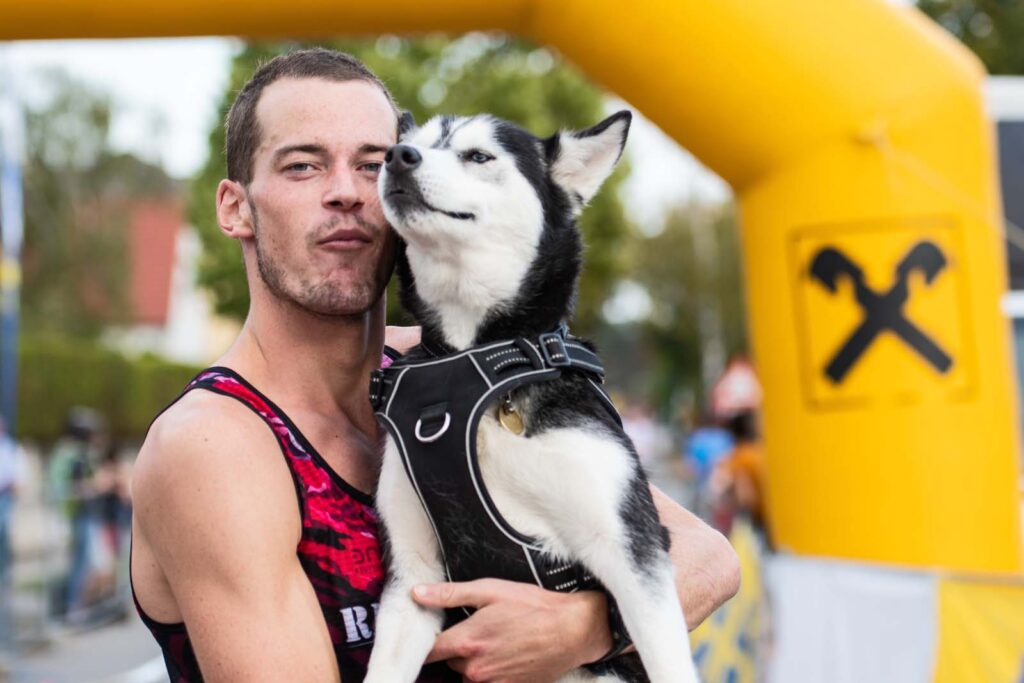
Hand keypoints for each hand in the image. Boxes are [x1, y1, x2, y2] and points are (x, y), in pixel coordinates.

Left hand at [412, 579, 610, 682]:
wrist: (573, 631)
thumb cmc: (534, 607)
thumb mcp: (491, 590)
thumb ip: (450, 594)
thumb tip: (417, 593)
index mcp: (467, 642)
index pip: (428, 651)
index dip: (426, 641)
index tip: (430, 632)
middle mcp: (475, 668)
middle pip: (450, 660)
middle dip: (459, 645)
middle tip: (480, 627)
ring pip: (468, 673)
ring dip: (475, 660)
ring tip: (498, 639)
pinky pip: (487, 682)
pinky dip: (492, 670)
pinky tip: (507, 653)